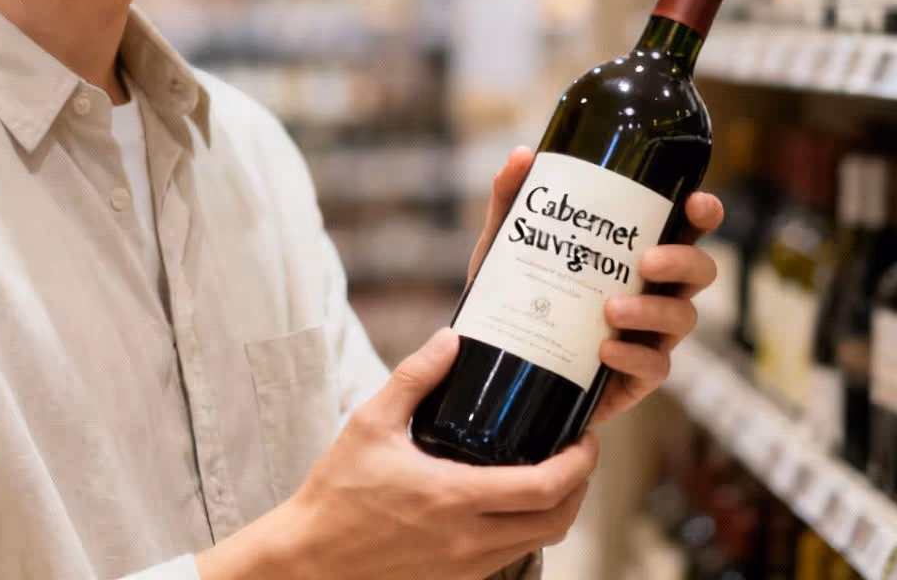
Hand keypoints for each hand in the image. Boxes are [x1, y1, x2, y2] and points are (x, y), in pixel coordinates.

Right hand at [197, 329, 596, 579]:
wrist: (309, 557)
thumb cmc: (337, 493)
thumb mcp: (370, 424)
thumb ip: (414, 378)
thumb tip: (450, 339)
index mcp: (454, 499)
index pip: (545, 488)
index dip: (580, 463)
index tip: (587, 437)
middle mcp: (468, 540)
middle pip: (557, 521)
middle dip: (580, 486)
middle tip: (578, 452)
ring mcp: (464, 567)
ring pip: (539, 542)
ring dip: (557, 509)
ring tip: (551, 473)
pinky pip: (509, 555)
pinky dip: (525, 529)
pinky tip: (510, 501)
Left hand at [466, 147, 723, 429]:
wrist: (496, 365)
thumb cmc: (516, 298)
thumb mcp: (504, 248)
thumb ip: (512, 201)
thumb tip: (521, 155)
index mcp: (634, 254)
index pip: (685, 229)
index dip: (703, 214)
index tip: (697, 203)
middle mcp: (652, 291)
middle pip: (699, 272)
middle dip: (684, 261)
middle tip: (646, 260)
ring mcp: (648, 336)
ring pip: (683, 318)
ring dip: (653, 310)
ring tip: (611, 310)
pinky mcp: (634, 378)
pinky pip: (655, 368)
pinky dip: (634, 358)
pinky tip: (606, 351)